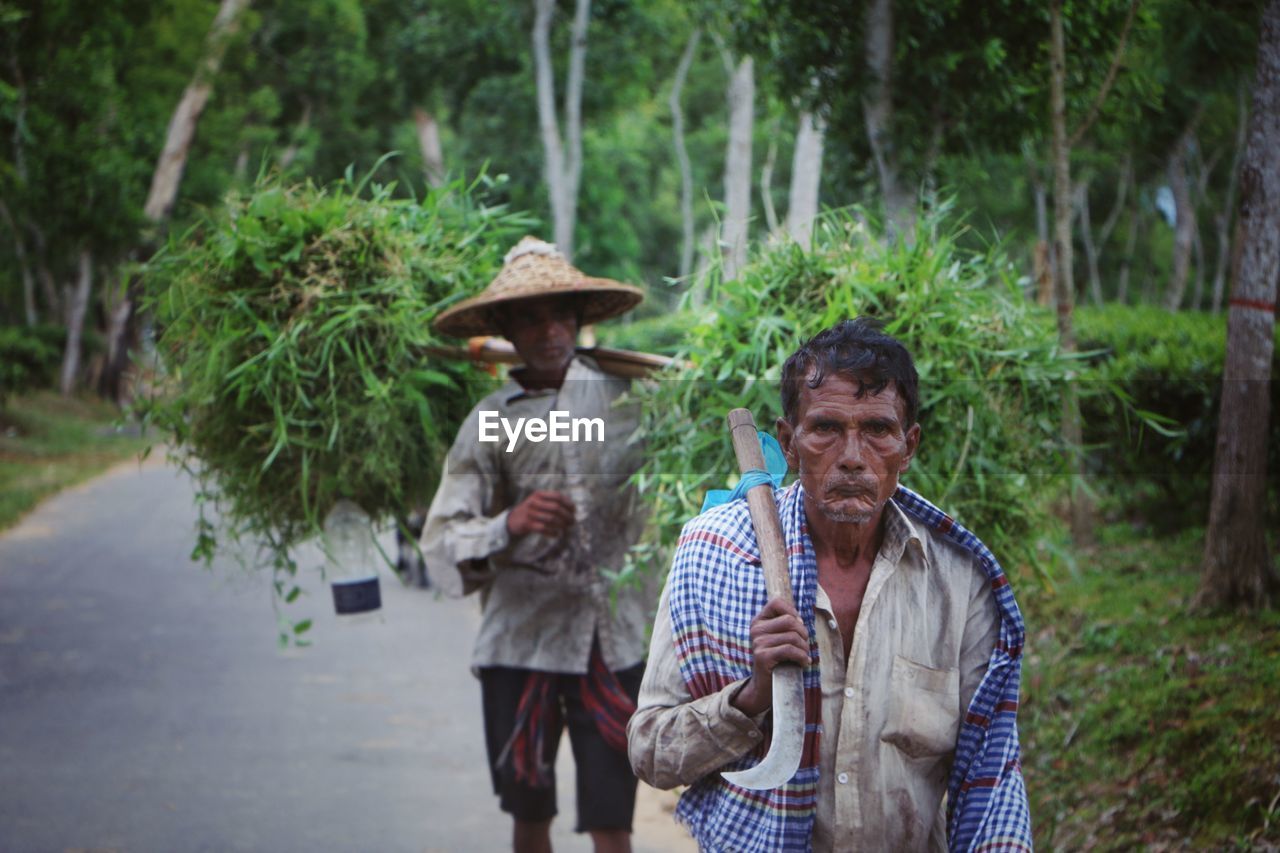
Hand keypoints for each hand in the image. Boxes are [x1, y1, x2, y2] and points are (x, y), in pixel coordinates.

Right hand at [506, 490, 575, 537]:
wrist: (512, 520)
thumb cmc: (531, 511)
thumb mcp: (539, 501)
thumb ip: (552, 501)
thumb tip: (572, 508)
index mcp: (538, 494)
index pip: (557, 496)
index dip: (568, 503)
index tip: (574, 510)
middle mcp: (533, 502)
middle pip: (556, 508)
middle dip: (567, 515)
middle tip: (572, 521)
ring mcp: (529, 513)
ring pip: (551, 518)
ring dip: (561, 524)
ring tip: (566, 527)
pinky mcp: (527, 524)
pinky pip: (543, 528)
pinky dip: (552, 532)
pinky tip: (556, 534)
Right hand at [730, 597, 809, 716]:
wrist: (765, 685)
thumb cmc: (778, 659)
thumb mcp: (779, 638)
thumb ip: (786, 625)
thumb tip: (800, 620)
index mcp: (759, 621)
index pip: (776, 602)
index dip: (792, 611)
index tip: (798, 625)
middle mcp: (756, 629)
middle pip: (789, 620)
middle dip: (803, 634)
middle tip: (804, 646)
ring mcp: (758, 642)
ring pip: (793, 637)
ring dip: (804, 649)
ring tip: (804, 656)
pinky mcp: (763, 656)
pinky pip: (790, 650)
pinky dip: (802, 657)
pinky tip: (803, 663)